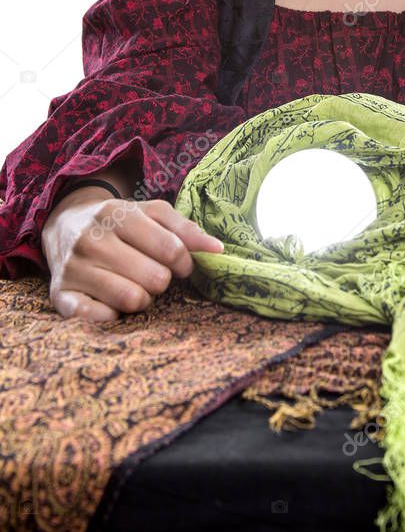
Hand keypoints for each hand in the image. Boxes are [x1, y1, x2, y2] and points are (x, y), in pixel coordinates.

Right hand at [41, 186, 224, 321]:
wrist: (64, 224)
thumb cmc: (119, 221)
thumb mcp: (151, 213)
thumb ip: (186, 229)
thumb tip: (218, 250)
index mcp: (117, 214)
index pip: (171, 250)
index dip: (184, 263)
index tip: (180, 264)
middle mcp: (91, 240)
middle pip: (155, 278)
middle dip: (162, 280)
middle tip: (152, 273)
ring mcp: (73, 268)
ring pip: (131, 300)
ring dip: (142, 298)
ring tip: (134, 284)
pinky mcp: (60, 295)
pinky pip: (100, 318)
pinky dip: (114, 314)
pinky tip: (111, 300)